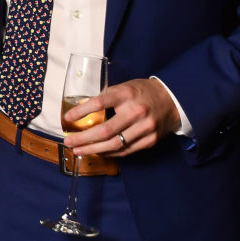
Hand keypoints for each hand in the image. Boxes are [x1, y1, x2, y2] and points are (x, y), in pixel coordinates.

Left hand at [63, 78, 180, 157]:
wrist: (172, 99)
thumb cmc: (142, 92)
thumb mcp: (124, 87)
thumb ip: (107, 97)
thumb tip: (82, 109)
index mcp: (126, 94)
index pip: (99, 103)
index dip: (81, 111)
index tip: (67, 118)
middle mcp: (135, 112)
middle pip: (105, 130)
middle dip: (83, 138)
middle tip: (69, 141)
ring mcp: (144, 128)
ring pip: (114, 144)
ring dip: (93, 149)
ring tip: (78, 150)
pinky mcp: (150, 140)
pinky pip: (125, 151)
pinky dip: (109, 153)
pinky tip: (97, 152)